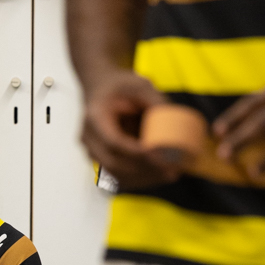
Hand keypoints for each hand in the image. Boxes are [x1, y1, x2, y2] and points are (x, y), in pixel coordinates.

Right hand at [81, 68, 180, 189]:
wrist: (99, 88)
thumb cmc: (119, 85)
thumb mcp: (139, 85)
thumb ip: (156, 102)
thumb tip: (177, 125)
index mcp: (94, 117)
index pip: (113, 142)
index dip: (138, 154)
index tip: (163, 158)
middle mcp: (88, 138)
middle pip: (113, 164)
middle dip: (144, 171)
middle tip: (172, 171)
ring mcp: (91, 151)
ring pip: (115, 175)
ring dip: (143, 179)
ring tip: (169, 175)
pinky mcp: (99, 160)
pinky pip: (117, 177)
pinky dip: (138, 180)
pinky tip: (157, 177)